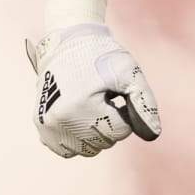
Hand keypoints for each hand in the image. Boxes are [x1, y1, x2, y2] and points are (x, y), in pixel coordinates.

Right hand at [26, 23, 161, 157]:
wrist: (68, 43)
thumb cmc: (101, 56)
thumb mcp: (128, 72)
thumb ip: (144, 102)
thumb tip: (153, 135)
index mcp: (81, 106)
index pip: (119, 131)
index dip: (125, 112)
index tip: (117, 94)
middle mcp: (59, 120)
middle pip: (103, 143)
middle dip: (111, 122)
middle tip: (104, 98)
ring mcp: (47, 125)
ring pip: (87, 150)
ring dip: (95, 133)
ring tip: (92, 107)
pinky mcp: (41, 127)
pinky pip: (67, 150)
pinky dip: (78, 139)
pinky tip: (81, 118)